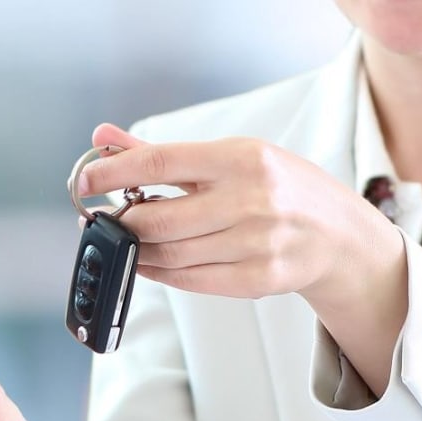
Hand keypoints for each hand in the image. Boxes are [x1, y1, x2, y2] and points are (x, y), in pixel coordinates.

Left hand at [80, 123, 407, 392]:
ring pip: (170, 255)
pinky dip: (159, 272)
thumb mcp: (231, 157)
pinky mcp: (256, 279)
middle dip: (121, 222)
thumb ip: (162, 154)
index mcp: (242, 159)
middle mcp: (251, 199)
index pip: (161, 162)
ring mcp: (256, 243)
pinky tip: (147, 261)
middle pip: (159, 220)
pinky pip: (189, 280)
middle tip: (103, 219)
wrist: (337, 234)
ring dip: (136, 250)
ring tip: (125, 240)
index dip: (114, 173)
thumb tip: (101, 139)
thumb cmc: (278, 189)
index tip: (85, 182)